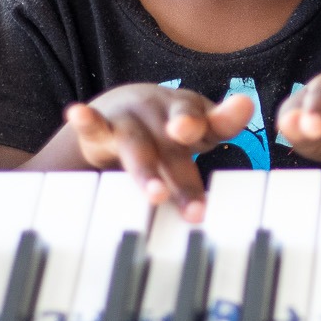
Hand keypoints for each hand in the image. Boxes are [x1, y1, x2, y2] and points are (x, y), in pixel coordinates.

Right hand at [62, 84, 254, 219]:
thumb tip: (229, 215)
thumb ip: (212, 173)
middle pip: (177, 148)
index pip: (215, 119)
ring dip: (147, 170)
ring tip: (156, 194)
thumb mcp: (197, 147)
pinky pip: (94, 124)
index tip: (243, 106)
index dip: (228, 116)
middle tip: (197, 211)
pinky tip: (77, 113)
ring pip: (139, 145)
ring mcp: (134, 118)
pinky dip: (87, 120)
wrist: (125, 105)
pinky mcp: (103, 125)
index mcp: (195, 116)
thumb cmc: (170, 134)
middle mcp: (166, 113)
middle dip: (186, 179)